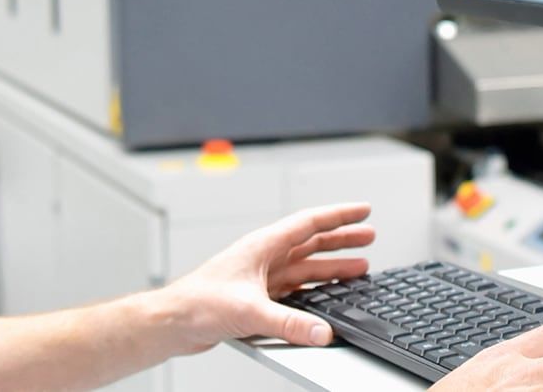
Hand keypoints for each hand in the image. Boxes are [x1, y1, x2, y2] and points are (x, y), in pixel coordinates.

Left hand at [150, 202, 375, 352]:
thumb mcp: (249, 311)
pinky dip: (315, 288)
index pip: (309, 223)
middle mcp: (264, 257)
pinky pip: (296, 288)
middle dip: (342, 238)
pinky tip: (327, 293)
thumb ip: (289, 323)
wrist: (174, 323)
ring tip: (360, 267)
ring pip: (306, 265)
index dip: (339, 216)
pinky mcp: (257, 297)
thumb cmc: (197, 304)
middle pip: (312, 242)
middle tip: (369, 235)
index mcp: (263, 246)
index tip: (363, 210)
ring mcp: (261, 277)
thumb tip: (322, 331)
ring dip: (332, 265)